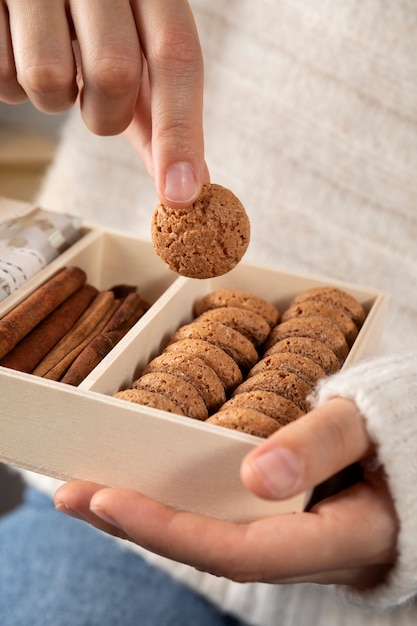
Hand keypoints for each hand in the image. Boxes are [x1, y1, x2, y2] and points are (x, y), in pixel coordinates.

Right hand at [0, 0, 206, 205]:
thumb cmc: (94, 26)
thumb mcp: (138, 54)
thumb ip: (163, 113)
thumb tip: (190, 184)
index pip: (177, 57)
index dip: (180, 132)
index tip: (179, 195)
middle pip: (114, 72)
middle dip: (107, 115)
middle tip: (95, 102)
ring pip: (48, 75)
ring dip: (54, 99)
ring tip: (55, 69)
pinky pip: (2, 70)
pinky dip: (12, 85)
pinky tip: (20, 53)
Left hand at [54, 398, 397, 588]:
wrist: (415, 461)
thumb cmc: (399, 440)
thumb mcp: (368, 427)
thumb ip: (321, 448)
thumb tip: (257, 473)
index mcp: (334, 539)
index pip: (236, 552)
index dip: (166, 530)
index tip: (104, 498)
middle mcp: (302, 554)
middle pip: (205, 552)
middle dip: (133, 527)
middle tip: (68, 494)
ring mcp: (289, 543)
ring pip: (207, 541)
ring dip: (143, 518)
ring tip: (85, 492)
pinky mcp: (280, 525)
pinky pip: (219, 523)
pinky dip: (173, 505)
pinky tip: (143, 487)